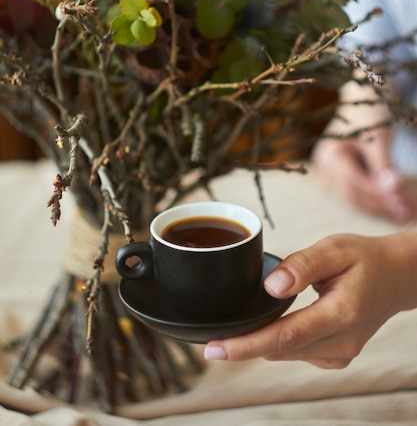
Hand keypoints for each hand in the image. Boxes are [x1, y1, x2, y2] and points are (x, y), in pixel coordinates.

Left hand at [204, 232, 416, 367]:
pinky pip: (297, 352)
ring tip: (232, 333)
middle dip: (244, 346)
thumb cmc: (364, 258)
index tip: (215, 349)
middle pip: (280, 350)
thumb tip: (270, 286)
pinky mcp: (336, 357)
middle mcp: (341, 342)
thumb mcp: (335, 248)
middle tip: (209, 340)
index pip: (285, 337)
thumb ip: (303, 265)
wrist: (395, 277)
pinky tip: (268, 326)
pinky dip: (278, 342)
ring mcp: (340, 354)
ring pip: (286, 354)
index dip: (247, 345)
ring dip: (259, 345)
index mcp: (341, 314)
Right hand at [312, 81, 415, 221]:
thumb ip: (383, 166)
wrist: (363, 101)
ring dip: (382, 207)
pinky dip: (378, 201)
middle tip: (409, 212)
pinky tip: (397, 205)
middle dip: (382, 205)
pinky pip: (359, 196)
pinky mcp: (340, 180)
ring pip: (357, 200)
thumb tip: (394, 191)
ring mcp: (330, 176)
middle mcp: (324, 168)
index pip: (354, 181)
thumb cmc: (369, 113)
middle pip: (354, 195)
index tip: (402, 201)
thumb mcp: (378, 138)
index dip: (378, 193)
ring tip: (407, 211)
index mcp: (328, 155)